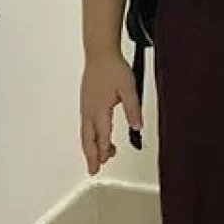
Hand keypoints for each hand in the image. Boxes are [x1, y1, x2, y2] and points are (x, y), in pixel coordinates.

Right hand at [80, 51, 141, 175]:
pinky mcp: (86, 102)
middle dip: (91, 156)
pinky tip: (97, 137)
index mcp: (99, 109)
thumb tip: (138, 127)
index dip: (104, 151)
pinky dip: (90, 136)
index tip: (105, 162)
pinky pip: (86, 124)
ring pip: (85, 132)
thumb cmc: (113, 68)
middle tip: (93, 169)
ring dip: (92, 146)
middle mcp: (89, 110)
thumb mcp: (129, 89)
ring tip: (102, 157)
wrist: (100, 53)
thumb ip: (133, 109)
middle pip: (88, 139)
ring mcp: (85, 106)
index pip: (102, 136)